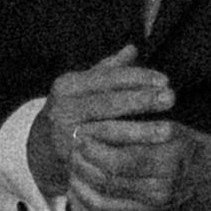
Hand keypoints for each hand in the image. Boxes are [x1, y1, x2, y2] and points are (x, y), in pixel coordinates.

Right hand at [46, 54, 170, 210]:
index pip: (107, 77)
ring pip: (108, 133)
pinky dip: (129, 155)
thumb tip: (133, 48)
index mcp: (67, 86)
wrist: (40, 150)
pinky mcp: (72, 162)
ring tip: (169, 130)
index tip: (165, 80)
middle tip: (171, 98)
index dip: (137, 77)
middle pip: (108, 103)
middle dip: (142, 100)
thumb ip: (109, 70)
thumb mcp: (84, 87)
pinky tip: (152, 154)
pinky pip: (105, 158)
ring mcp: (65, 137)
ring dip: (140, 132)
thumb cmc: (73, 111)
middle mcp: (63, 110)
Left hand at [84, 126, 210, 210]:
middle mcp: (159, 190)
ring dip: (79, 184)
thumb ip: (139, 128)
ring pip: (100, 202)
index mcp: (169, 162)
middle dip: (82, 161)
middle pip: (105, 180)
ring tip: (73, 166)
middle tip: (72, 146)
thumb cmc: (199, 151)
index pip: (117, 158)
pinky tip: (77, 193)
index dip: (93, 145)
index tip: (81, 130)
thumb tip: (99, 122)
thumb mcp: (176, 130)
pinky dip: (85, 208)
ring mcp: (152, 210)